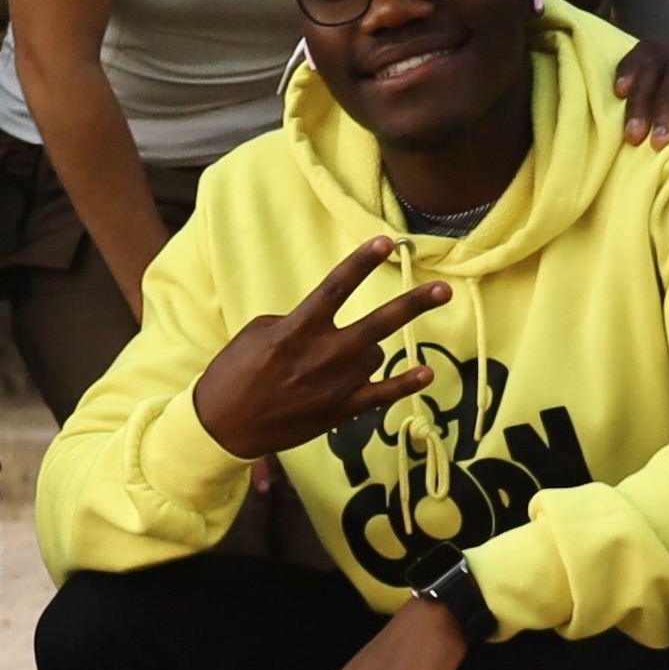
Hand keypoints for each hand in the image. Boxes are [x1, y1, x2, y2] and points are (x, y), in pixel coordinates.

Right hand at [191, 236, 450, 460]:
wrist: (223, 426)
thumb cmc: (235, 373)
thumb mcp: (257, 332)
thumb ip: (298, 322)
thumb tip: (327, 324)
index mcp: (296, 330)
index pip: (336, 287)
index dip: (362, 263)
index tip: (387, 243)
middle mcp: (321, 356)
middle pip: (378, 323)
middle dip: (413, 304)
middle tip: (444, 289)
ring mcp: (334, 386)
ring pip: (375, 355)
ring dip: (367, 349)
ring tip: (336, 358)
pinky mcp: (338, 412)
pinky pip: (381, 396)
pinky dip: (404, 385)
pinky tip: (426, 373)